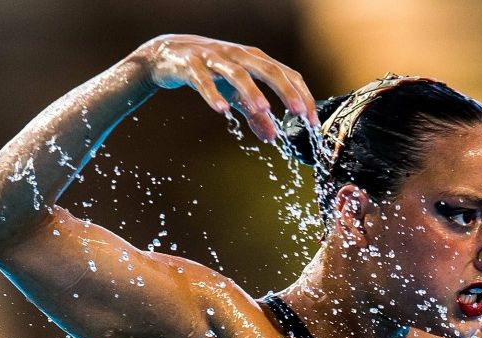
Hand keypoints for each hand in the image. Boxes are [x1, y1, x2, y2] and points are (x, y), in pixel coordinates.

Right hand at [133, 34, 318, 142]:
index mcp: (256, 60)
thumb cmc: (212, 72)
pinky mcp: (191, 64)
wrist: (168, 54)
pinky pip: (203, 79)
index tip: (313, 121)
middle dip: (285, 90)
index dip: (302, 96)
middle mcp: (239, 55)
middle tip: (298, 112)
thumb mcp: (236, 94)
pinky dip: (213, 93)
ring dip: (251, 90)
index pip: (287, 74)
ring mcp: (215, 58)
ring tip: (263, 109)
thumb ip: (255, 114)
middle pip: (268, 69)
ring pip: (237, 72)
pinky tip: (221, 110)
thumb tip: (272, 138)